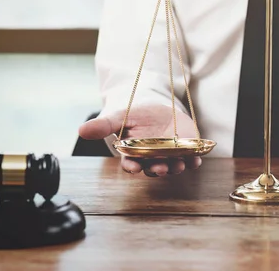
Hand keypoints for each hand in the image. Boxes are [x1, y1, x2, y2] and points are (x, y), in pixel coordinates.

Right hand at [78, 104, 199, 176]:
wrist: (155, 108)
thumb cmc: (134, 114)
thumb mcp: (118, 116)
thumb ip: (103, 125)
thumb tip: (81, 130)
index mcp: (133, 154)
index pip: (131, 165)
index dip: (132, 167)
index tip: (133, 167)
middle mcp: (151, 159)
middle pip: (154, 168)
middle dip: (157, 169)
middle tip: (160, 168)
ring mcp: (169, 156)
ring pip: (173, 166)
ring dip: (176, 166)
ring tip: (179, 164)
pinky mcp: (185, 150)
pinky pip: (190, 159)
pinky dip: (194, 160)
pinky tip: (196, 160)